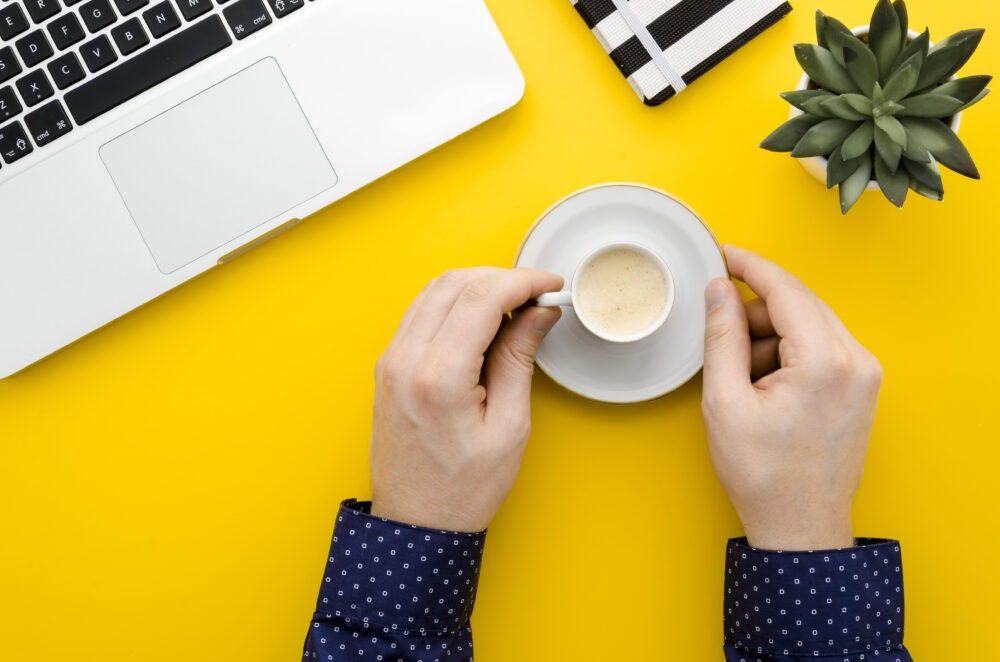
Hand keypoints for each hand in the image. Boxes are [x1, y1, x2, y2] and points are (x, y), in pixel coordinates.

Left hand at [369, 267, 562, 531]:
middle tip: (538, 295)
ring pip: (434, 291)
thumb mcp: (508, 427)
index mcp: (437, 377)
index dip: (522, 281)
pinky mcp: (388, 367)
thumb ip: (519, 359)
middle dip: (502, 278)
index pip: (481, 297)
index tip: (550, 285)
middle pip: (455, 284)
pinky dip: (455, 303)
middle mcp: (405, 361)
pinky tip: (484, 321)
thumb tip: (538, 314)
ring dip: (477, 287)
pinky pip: (421, 312)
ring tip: (515, 307)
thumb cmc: (461, 490)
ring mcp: (391, 362)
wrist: (414, 524)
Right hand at [701, 246, 882, 550]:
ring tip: (742, 379)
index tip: (722, 254)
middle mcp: (856, 360)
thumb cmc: (764, 474)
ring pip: (809, 323)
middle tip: (719, 331)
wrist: (800, 526)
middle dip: (755, 310)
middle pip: (799, 303)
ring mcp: (865, 374)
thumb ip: (722, 336)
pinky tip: (763, 384)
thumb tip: (720, 291)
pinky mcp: (862, 387)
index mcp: (825, 361)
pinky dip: (788, 353)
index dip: (749, 266)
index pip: (786, 289)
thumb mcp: (725, 401)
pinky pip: (821, 346)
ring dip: (771, 335)